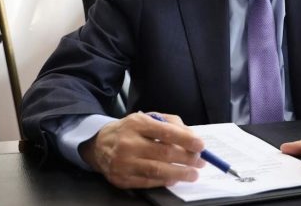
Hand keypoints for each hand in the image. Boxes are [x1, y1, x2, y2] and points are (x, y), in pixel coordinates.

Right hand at [79, 112, 204, 188]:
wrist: (99, 144)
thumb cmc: (130, 130)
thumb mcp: (148, 118)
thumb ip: (171, 123)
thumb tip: (191, 137)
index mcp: (137, 123)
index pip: (166, 132)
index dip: (186, 139)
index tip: (201, 145)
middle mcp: (129, 143)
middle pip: (164, 153)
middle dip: (187, 158)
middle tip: (200, 161)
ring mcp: (124, 163)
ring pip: (158, 170)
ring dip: (180, 173)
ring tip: (193, 174)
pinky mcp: (121, 179)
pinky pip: (148, 182)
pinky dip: (165, 181)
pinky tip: (175, 179)